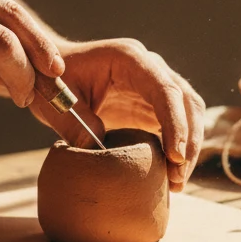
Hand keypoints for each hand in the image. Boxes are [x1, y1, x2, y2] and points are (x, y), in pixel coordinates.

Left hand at [29, 38, 205, 190]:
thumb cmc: (52, 81)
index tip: (174, 156)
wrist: (51, 74)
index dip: (175, 122)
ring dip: (188, 148)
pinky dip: (178, 150)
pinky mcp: (153, 104)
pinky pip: (177, 125)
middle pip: (186, 101)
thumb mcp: (56, 101)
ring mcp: (155, 85)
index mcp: (129, 58)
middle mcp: (150, 67)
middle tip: (177, 178)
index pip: (165, 88)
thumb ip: (73, 123)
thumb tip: (97, 151)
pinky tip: (170, 175)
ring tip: (176, 183)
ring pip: (189, 114)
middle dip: (188, 141)